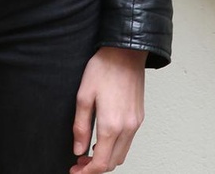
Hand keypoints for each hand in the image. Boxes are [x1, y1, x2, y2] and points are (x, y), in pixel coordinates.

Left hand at [70, 46, 146, 173]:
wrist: (126, 52)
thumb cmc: (104, 69)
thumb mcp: (84, 96)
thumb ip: (80, 126)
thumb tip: (78, 149)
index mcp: (111, 125)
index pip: (100, 163)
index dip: (86, 172)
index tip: (75, 171)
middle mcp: (127, 129)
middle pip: (112, 163)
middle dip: (95, 168)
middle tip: (79, 162)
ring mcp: (135, 124)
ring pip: (122, 155)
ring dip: (106, 159)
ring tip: (89, 152)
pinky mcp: (139, 117)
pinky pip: (128, 142)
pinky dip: (116, 148)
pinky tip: (104, 139)